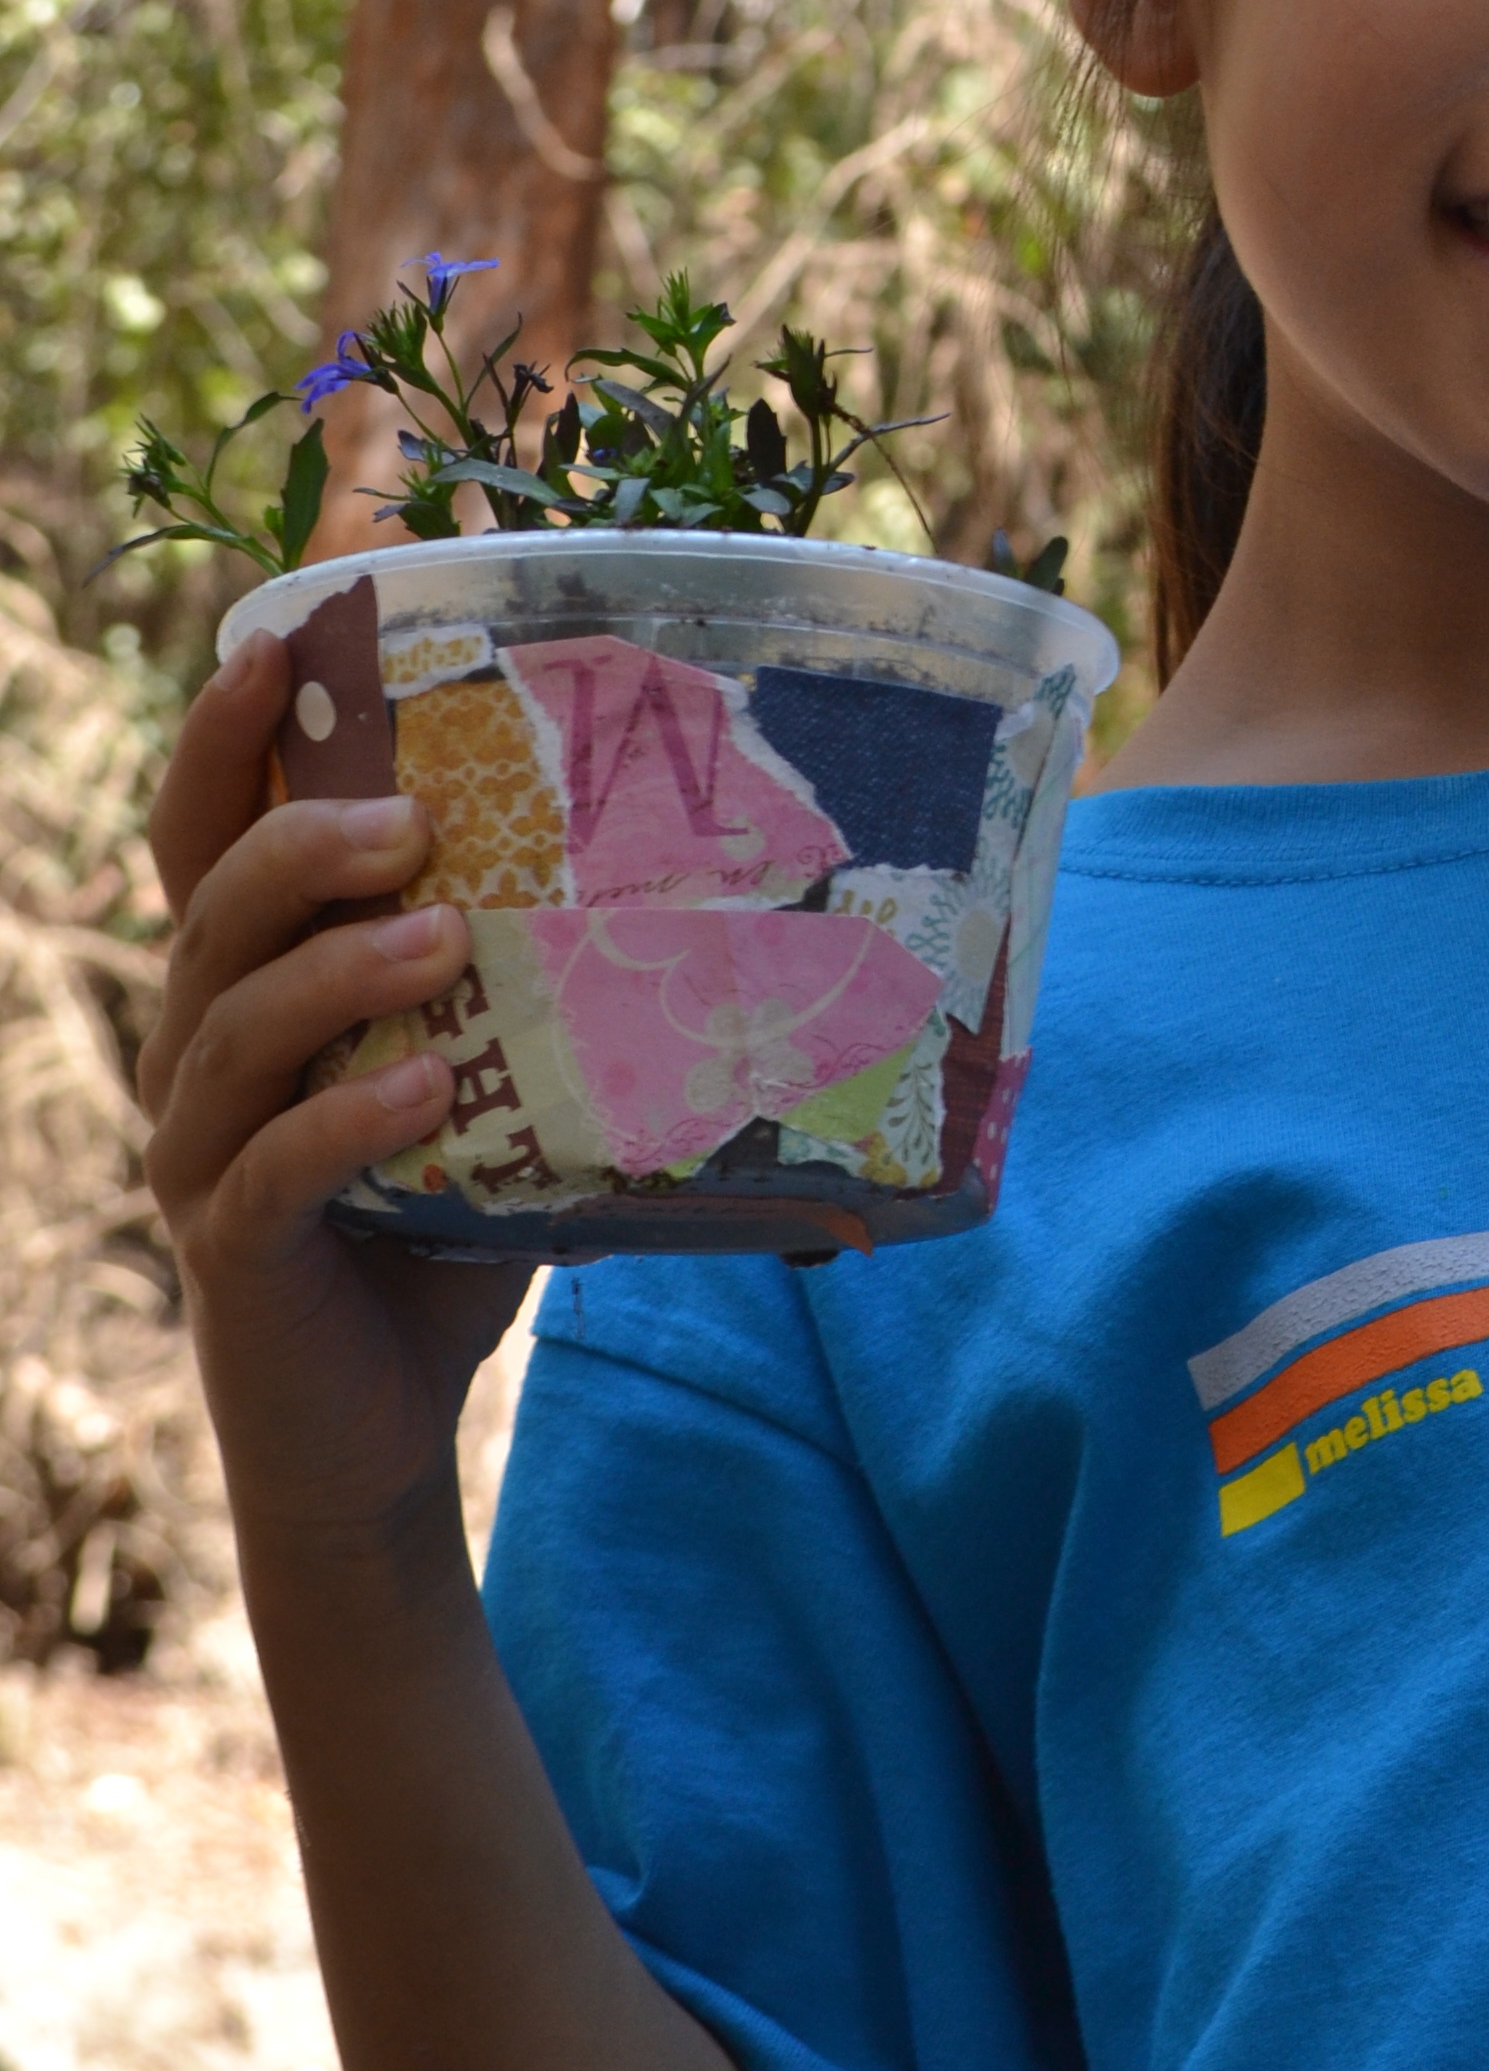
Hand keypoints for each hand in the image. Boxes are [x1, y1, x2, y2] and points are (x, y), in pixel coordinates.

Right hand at [142, 630, 520, 1566]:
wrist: (381, 1426)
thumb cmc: (439, 1225)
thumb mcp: (493, 1083)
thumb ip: (534, 986)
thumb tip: (708, 870)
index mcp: (247, 985)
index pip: (201, 834)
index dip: (222, 736)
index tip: (279, 643)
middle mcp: (198, 1051)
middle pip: (208, 907)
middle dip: (298, 844)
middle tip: (412, 823)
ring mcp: (199, 1151)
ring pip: (233, 1023)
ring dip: (335, 969)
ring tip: (440, 940)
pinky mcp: (230, 1248)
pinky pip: (271, 1166)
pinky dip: (347, 1119)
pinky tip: (427, 1091)